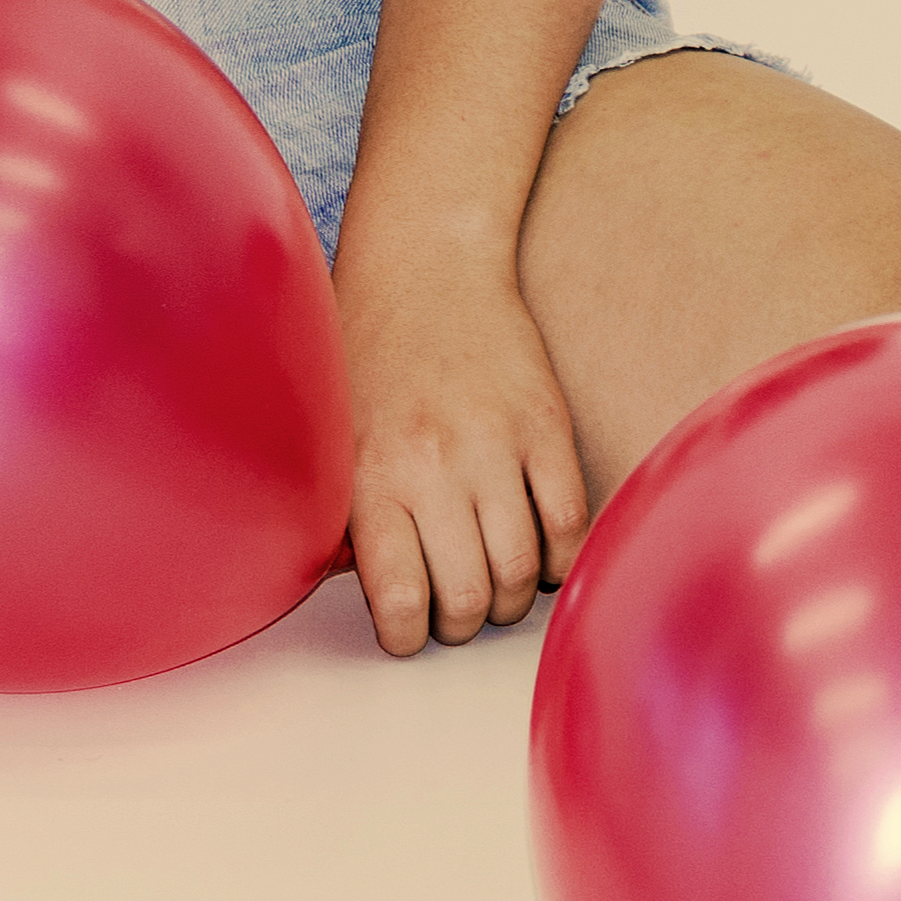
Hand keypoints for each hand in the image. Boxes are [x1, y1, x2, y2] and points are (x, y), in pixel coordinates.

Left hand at [335, 259, 593, 654]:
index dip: (407, 635)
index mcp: (371, 475)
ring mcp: (495, 445)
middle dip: (464, 622)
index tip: (409, 631)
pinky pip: (570, 519)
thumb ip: (342, 508)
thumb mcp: (331, 433)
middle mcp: (433, 466)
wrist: (425, 265)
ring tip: (499, 587)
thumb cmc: (366, 352)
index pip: (398, 596)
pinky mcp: (546, 425)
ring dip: (513, 598)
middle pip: (468, 594)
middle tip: (458, 611)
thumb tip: (354, 582)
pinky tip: (543, 554)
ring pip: (521, 568)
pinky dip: (563, 556)